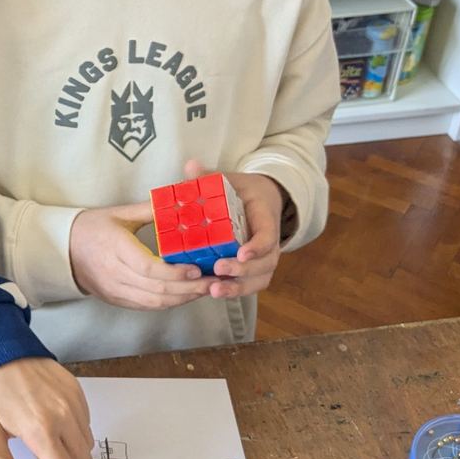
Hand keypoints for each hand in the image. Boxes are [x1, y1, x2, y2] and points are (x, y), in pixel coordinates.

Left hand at [0, 357, 105, 458]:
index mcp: (40, 432)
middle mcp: (63, 417)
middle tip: (37, 448)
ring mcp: (73, 402)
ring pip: (86, 443)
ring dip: (70, 446)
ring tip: (41, 427)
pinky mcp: (77, 389)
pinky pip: (85, 421)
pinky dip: (72, 425)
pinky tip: (49, 412)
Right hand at [69, 204, 213, 309]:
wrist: (62, 248)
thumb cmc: (90, 227)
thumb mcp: (119, 213)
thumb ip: (150, 210)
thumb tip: (180, 201)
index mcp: (115, 249)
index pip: (150, 268)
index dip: (175, 273)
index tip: (197, 268)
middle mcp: (114, 274)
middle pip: (157, 290)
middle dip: (189, 288)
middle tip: (213, 281)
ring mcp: (115, 290)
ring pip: (154, 302)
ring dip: (182, 298)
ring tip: (204, 289)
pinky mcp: (116, 300)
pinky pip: (147, 306)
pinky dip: (169, 303)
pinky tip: (184, 295)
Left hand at [184, 160, 284, 300]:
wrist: (259, 200)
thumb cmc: (241, 191)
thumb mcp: (228, 180)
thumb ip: (209, 175)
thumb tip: (190, 165)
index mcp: (265, 217)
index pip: (268, 235)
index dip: (257, 246)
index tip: (241, 253)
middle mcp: (269, 241)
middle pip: (266, 263)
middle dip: (244, 271)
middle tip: (220, 270)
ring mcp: (264, 257)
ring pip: (260, 279)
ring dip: (239, 287)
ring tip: (215, 291)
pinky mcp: (255, 268)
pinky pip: (251, 284)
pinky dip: (236, 292)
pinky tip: (215, 293)